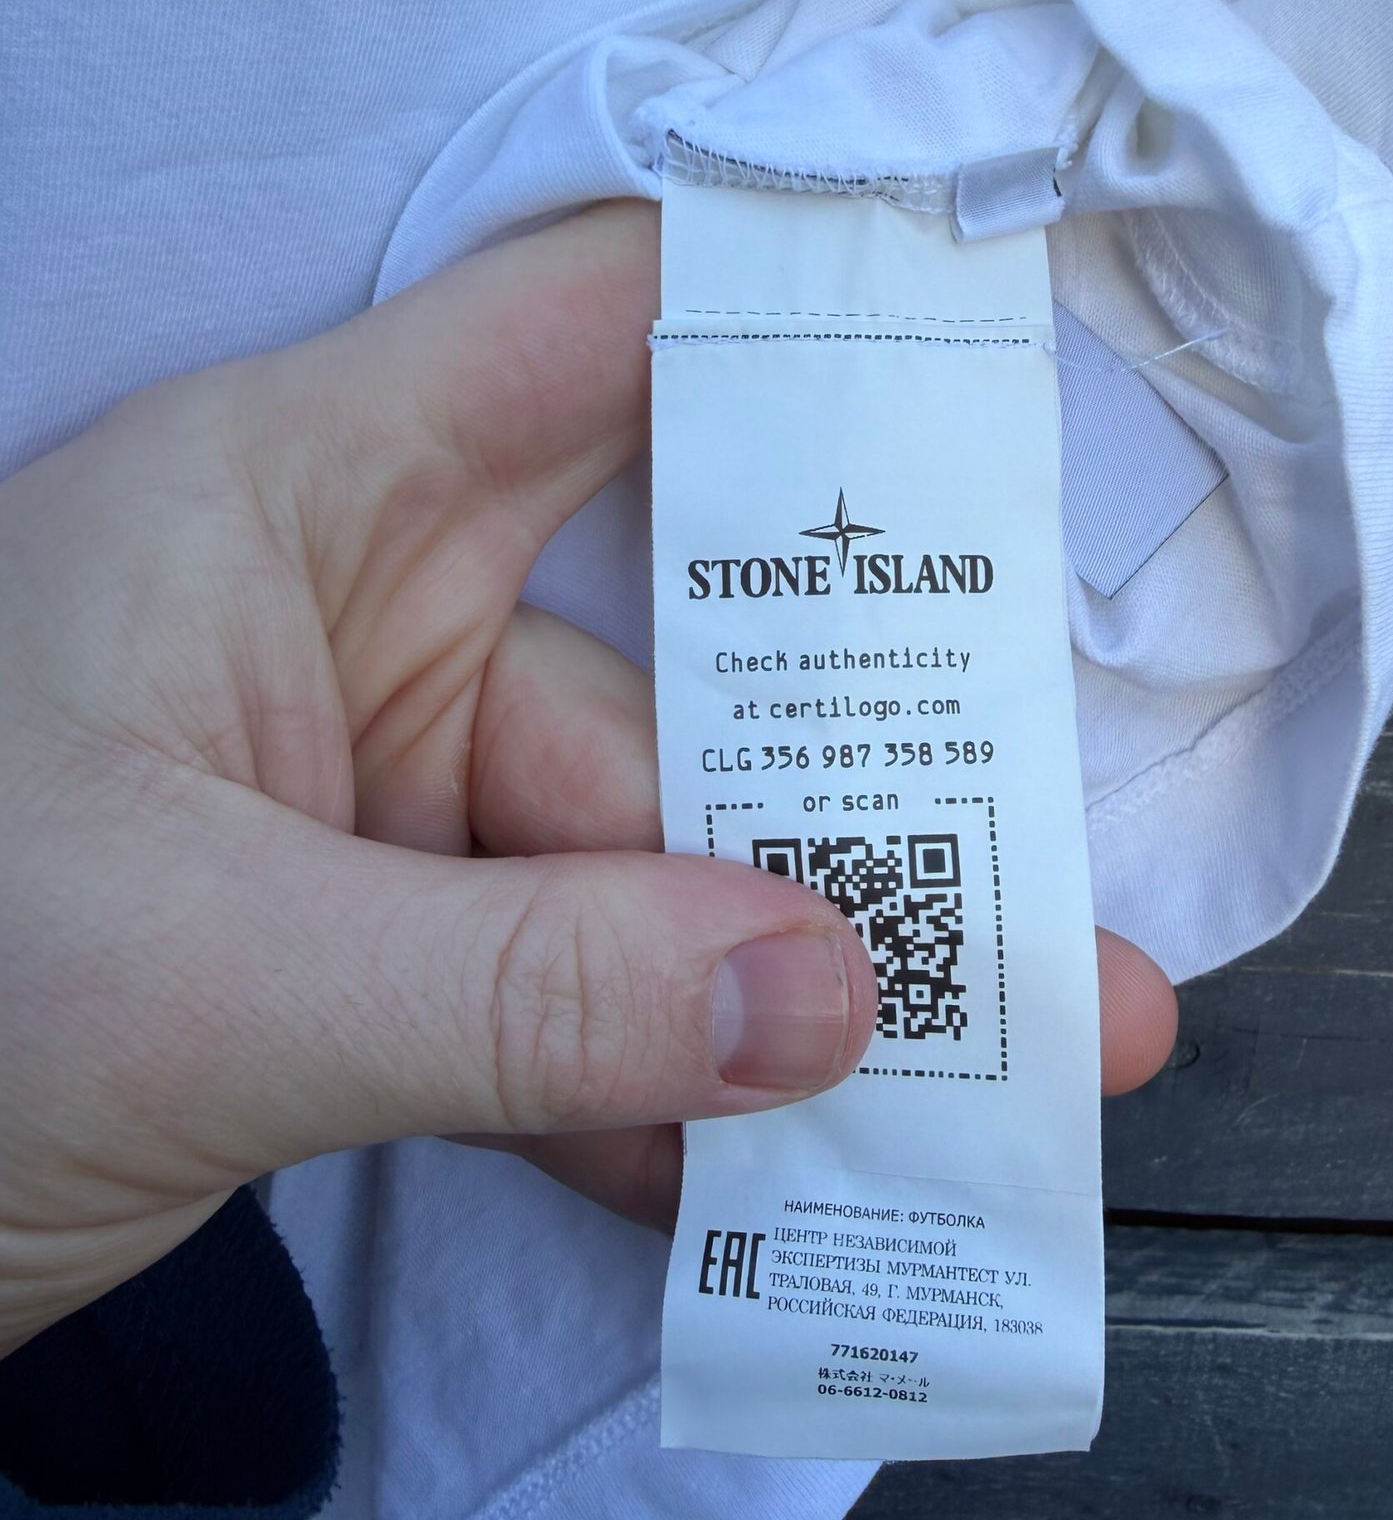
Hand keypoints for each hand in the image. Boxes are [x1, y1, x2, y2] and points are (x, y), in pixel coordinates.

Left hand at [0, 203, 1175, 1353]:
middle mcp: (358, 622)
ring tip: (1011, 1090)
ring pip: (638, 880)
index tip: (1008, 382)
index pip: (589, 330)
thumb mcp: (202, 979)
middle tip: (1063, 955)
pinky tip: (792, 1190)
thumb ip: (526, 990)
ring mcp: (374, 805)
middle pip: (668, 684)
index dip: (796, 329)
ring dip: (791, 1006)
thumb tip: (836, 1002)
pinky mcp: (372, 962)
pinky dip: (660, 1099)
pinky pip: (565, 1005)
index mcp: (296, 500)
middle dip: (859, 827)